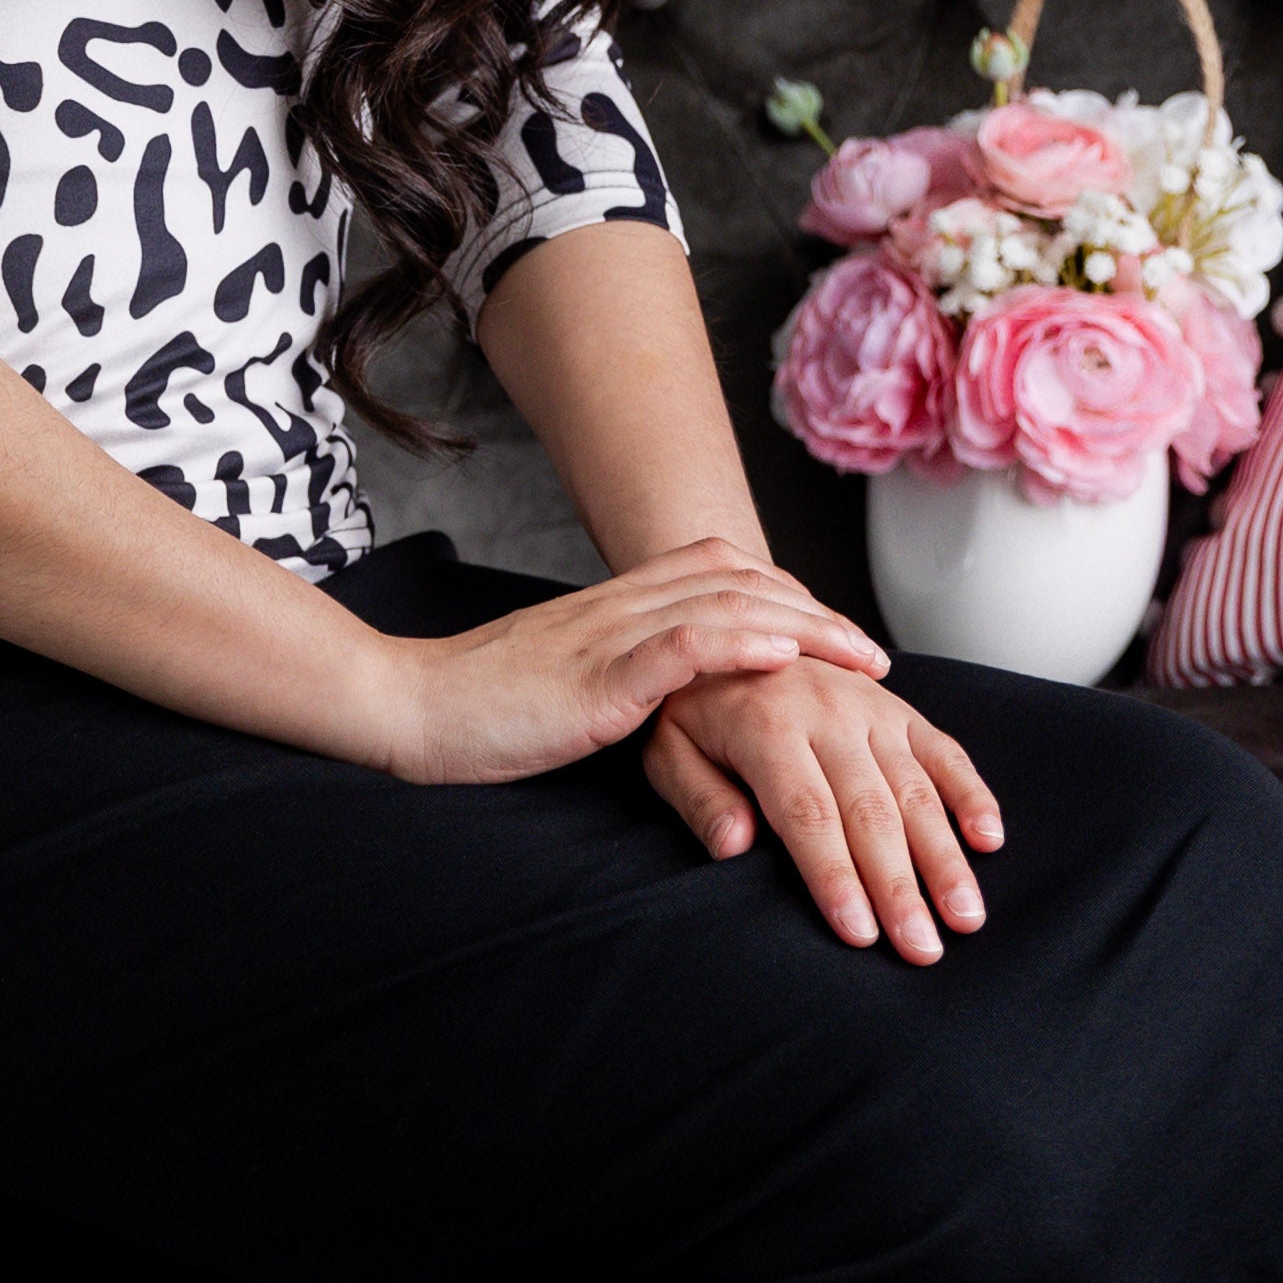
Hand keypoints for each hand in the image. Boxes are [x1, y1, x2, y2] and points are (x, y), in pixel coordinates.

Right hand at [378, 542, 889, 795]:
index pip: (720, 574)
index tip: (836, 633)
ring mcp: (609, 638)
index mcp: (615, 607)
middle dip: (817, 614)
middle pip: (740, 582)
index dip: (787, 595)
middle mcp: (620, 607)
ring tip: (859, 659)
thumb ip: (619, 678)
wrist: (408, 707)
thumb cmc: (479, 709)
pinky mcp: (594, 679)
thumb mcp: (566, 683)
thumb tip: (666, 697)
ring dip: (804, 630)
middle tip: (874, 652)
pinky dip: (737, 646)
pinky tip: (779, 658)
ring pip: (726, 608)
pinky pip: (678, 650)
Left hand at [643, 664, 1002, 962]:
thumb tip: (736, 847)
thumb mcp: (667, 747)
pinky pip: (943, 750)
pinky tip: (989, 839)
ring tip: (965, 917)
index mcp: (765, 725)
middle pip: (870, 811)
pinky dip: (971, 793)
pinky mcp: (897, 708)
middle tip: (922, 949)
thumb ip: (698, 797)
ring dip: (945, 857)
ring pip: (915, 789)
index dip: (835, 875)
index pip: (806, 813)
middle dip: (899, 886)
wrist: (727, 630)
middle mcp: (826, 712)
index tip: (859, 932)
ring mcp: (869, 708)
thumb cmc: (693, 707)